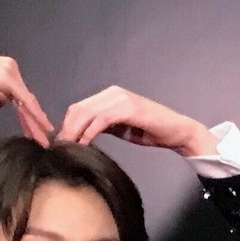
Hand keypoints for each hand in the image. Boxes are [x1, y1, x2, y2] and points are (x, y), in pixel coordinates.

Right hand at [0, 48, 52, 143]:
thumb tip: (2, 103)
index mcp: (3, 69)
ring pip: (27, 101)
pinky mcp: (6, 78)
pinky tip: (41, 128)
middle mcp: (9, 67)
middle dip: (35, 121)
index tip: (34, 132)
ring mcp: (9, 71)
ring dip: (36, 122)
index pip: (20, 96)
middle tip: (44, 139)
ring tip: (43, 140)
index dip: (28, 115)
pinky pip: (24, 100)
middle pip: (26, 99)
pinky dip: (34, 115)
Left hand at [56, 85, 215, 155]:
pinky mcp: (129, 108)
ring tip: (68, 147)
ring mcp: (121, 99)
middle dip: (66, 129)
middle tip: (59, 147)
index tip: (61, 142)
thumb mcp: (123, 128)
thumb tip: (84, 134)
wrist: (179, 132)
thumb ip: (105, 126)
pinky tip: (84, 144)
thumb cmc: (154, 131)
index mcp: (110, 95)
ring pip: (87, 113)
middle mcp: (113, 93)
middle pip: (78, 109)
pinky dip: (90, 132)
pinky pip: (101, 120)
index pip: (80, 107)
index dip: (67, 124)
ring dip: (74, 131)